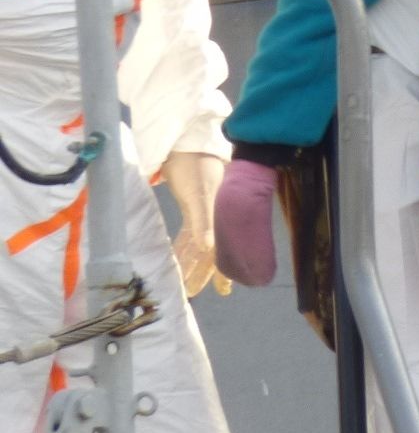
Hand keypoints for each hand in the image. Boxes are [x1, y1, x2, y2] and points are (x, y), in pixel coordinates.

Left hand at [162, 151, 230, 298]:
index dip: (224, 269)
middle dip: (205, 273)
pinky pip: (189, 233)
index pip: (224, 248)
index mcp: (222, 214)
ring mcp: (204, 210)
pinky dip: (184, 247)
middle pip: (212, 250)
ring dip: (193, 263)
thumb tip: (208, 248)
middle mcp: (216, 215)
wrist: (186, 139)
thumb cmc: (195, 164)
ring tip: (188, 284)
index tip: (224, 290)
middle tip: (194, 293)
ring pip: (199, 244)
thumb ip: (203, 221)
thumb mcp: (199, 192)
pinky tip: (178, 257)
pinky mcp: (192, 205)